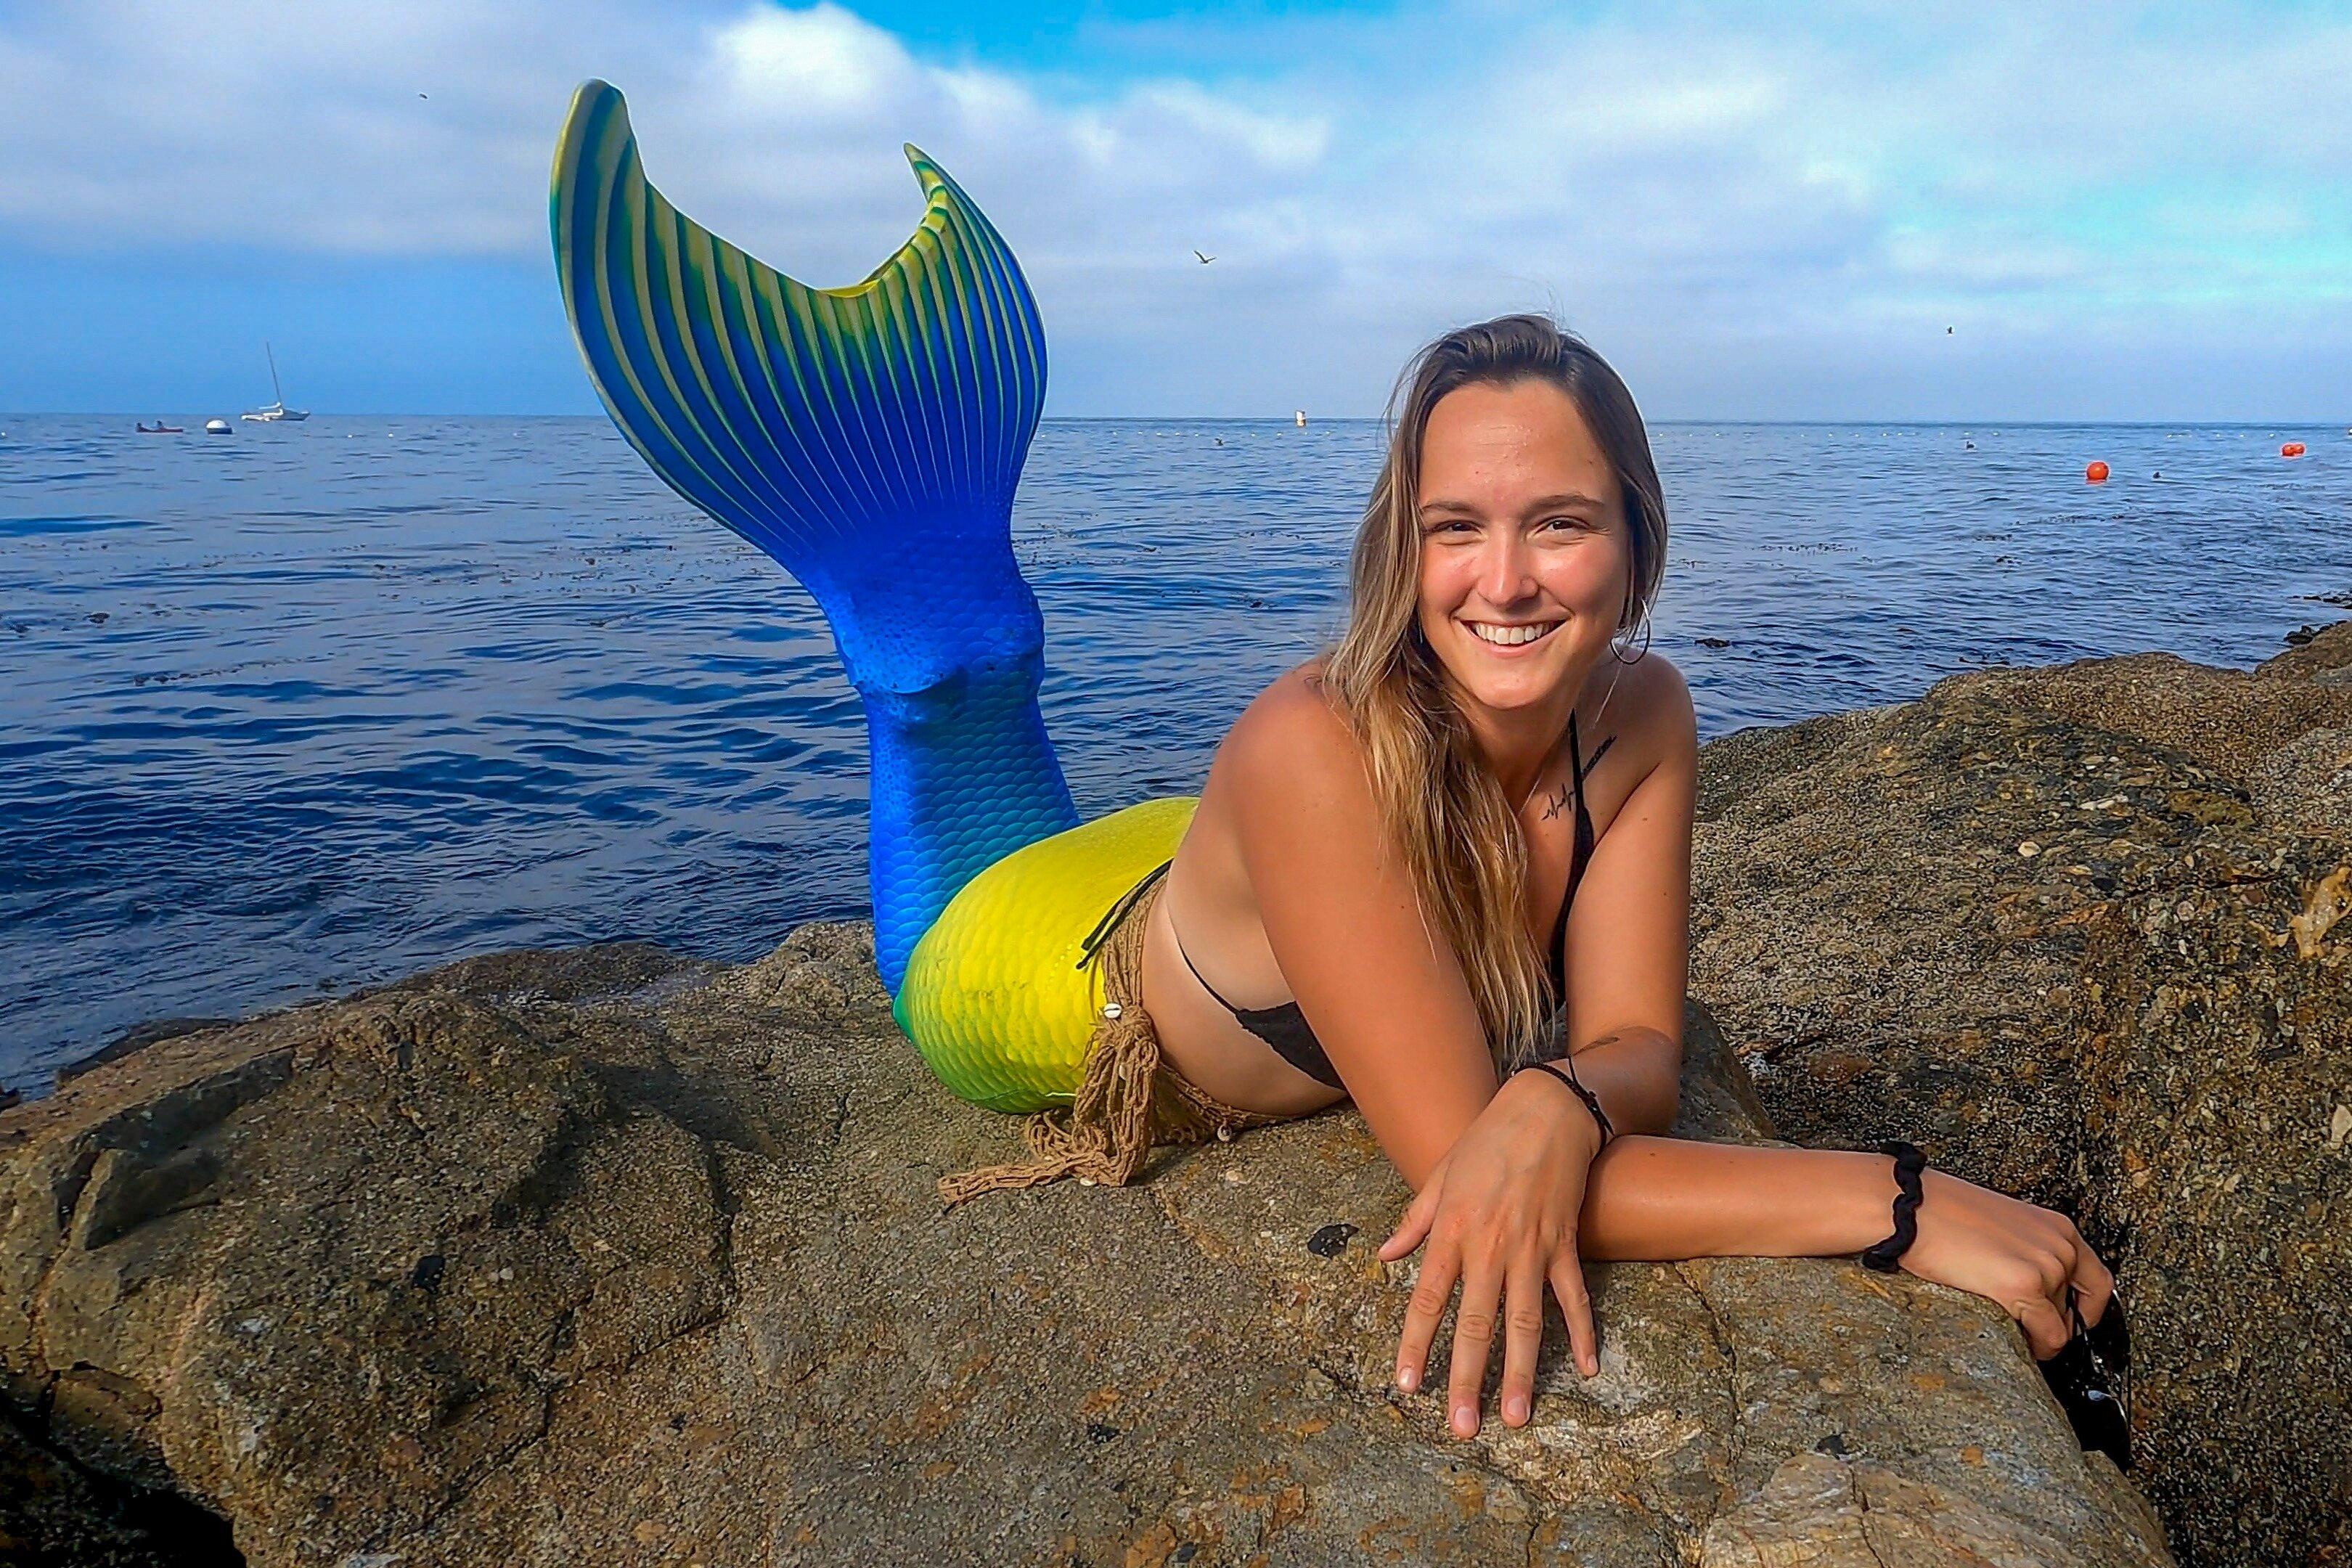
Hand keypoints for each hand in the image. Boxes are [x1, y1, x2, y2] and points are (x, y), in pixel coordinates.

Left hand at [1376, 1069, 1603, 1437]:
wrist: (1544, 1111)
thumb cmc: (1485, 1142)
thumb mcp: (1439, 1177)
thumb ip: (1413, 1222)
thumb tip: (1385, 1256)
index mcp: (1451, 1232)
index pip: (1427, 1299)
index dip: (1415, 1344)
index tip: (1406, 1385)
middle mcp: (1490, 1247)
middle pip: (1475, 1324)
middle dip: (1468, 1379)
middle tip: (1463, 1427)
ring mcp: (1530, 1249)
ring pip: (1524, 1322)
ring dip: (1521, 1372)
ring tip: (1518, 1417)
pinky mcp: (1564, 1244)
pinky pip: (1572, 1297)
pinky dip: (1581, 1332)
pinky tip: (1587, 1367)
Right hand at [1899, 1170, 2113, 1357]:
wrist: (1908, 1206)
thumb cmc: (1938, 1212)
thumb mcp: (2000, 1226)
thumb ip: (2027, 1251)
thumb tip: (2034, 1287)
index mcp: (2057, 1227)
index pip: (2097, 1281)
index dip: (2087, 1310)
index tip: (2070, 1321)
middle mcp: (2059, 1245)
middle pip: (2077, 1307)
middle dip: (2051, 1322)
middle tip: (2025, 1329)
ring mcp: (2045, 1266)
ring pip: (2062, 1325)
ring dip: (2038, 1334)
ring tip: (2006, 1326)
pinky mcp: (2022, 1286)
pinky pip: (2050, 1336)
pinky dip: (2038, 1348)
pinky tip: (2014, 1341)